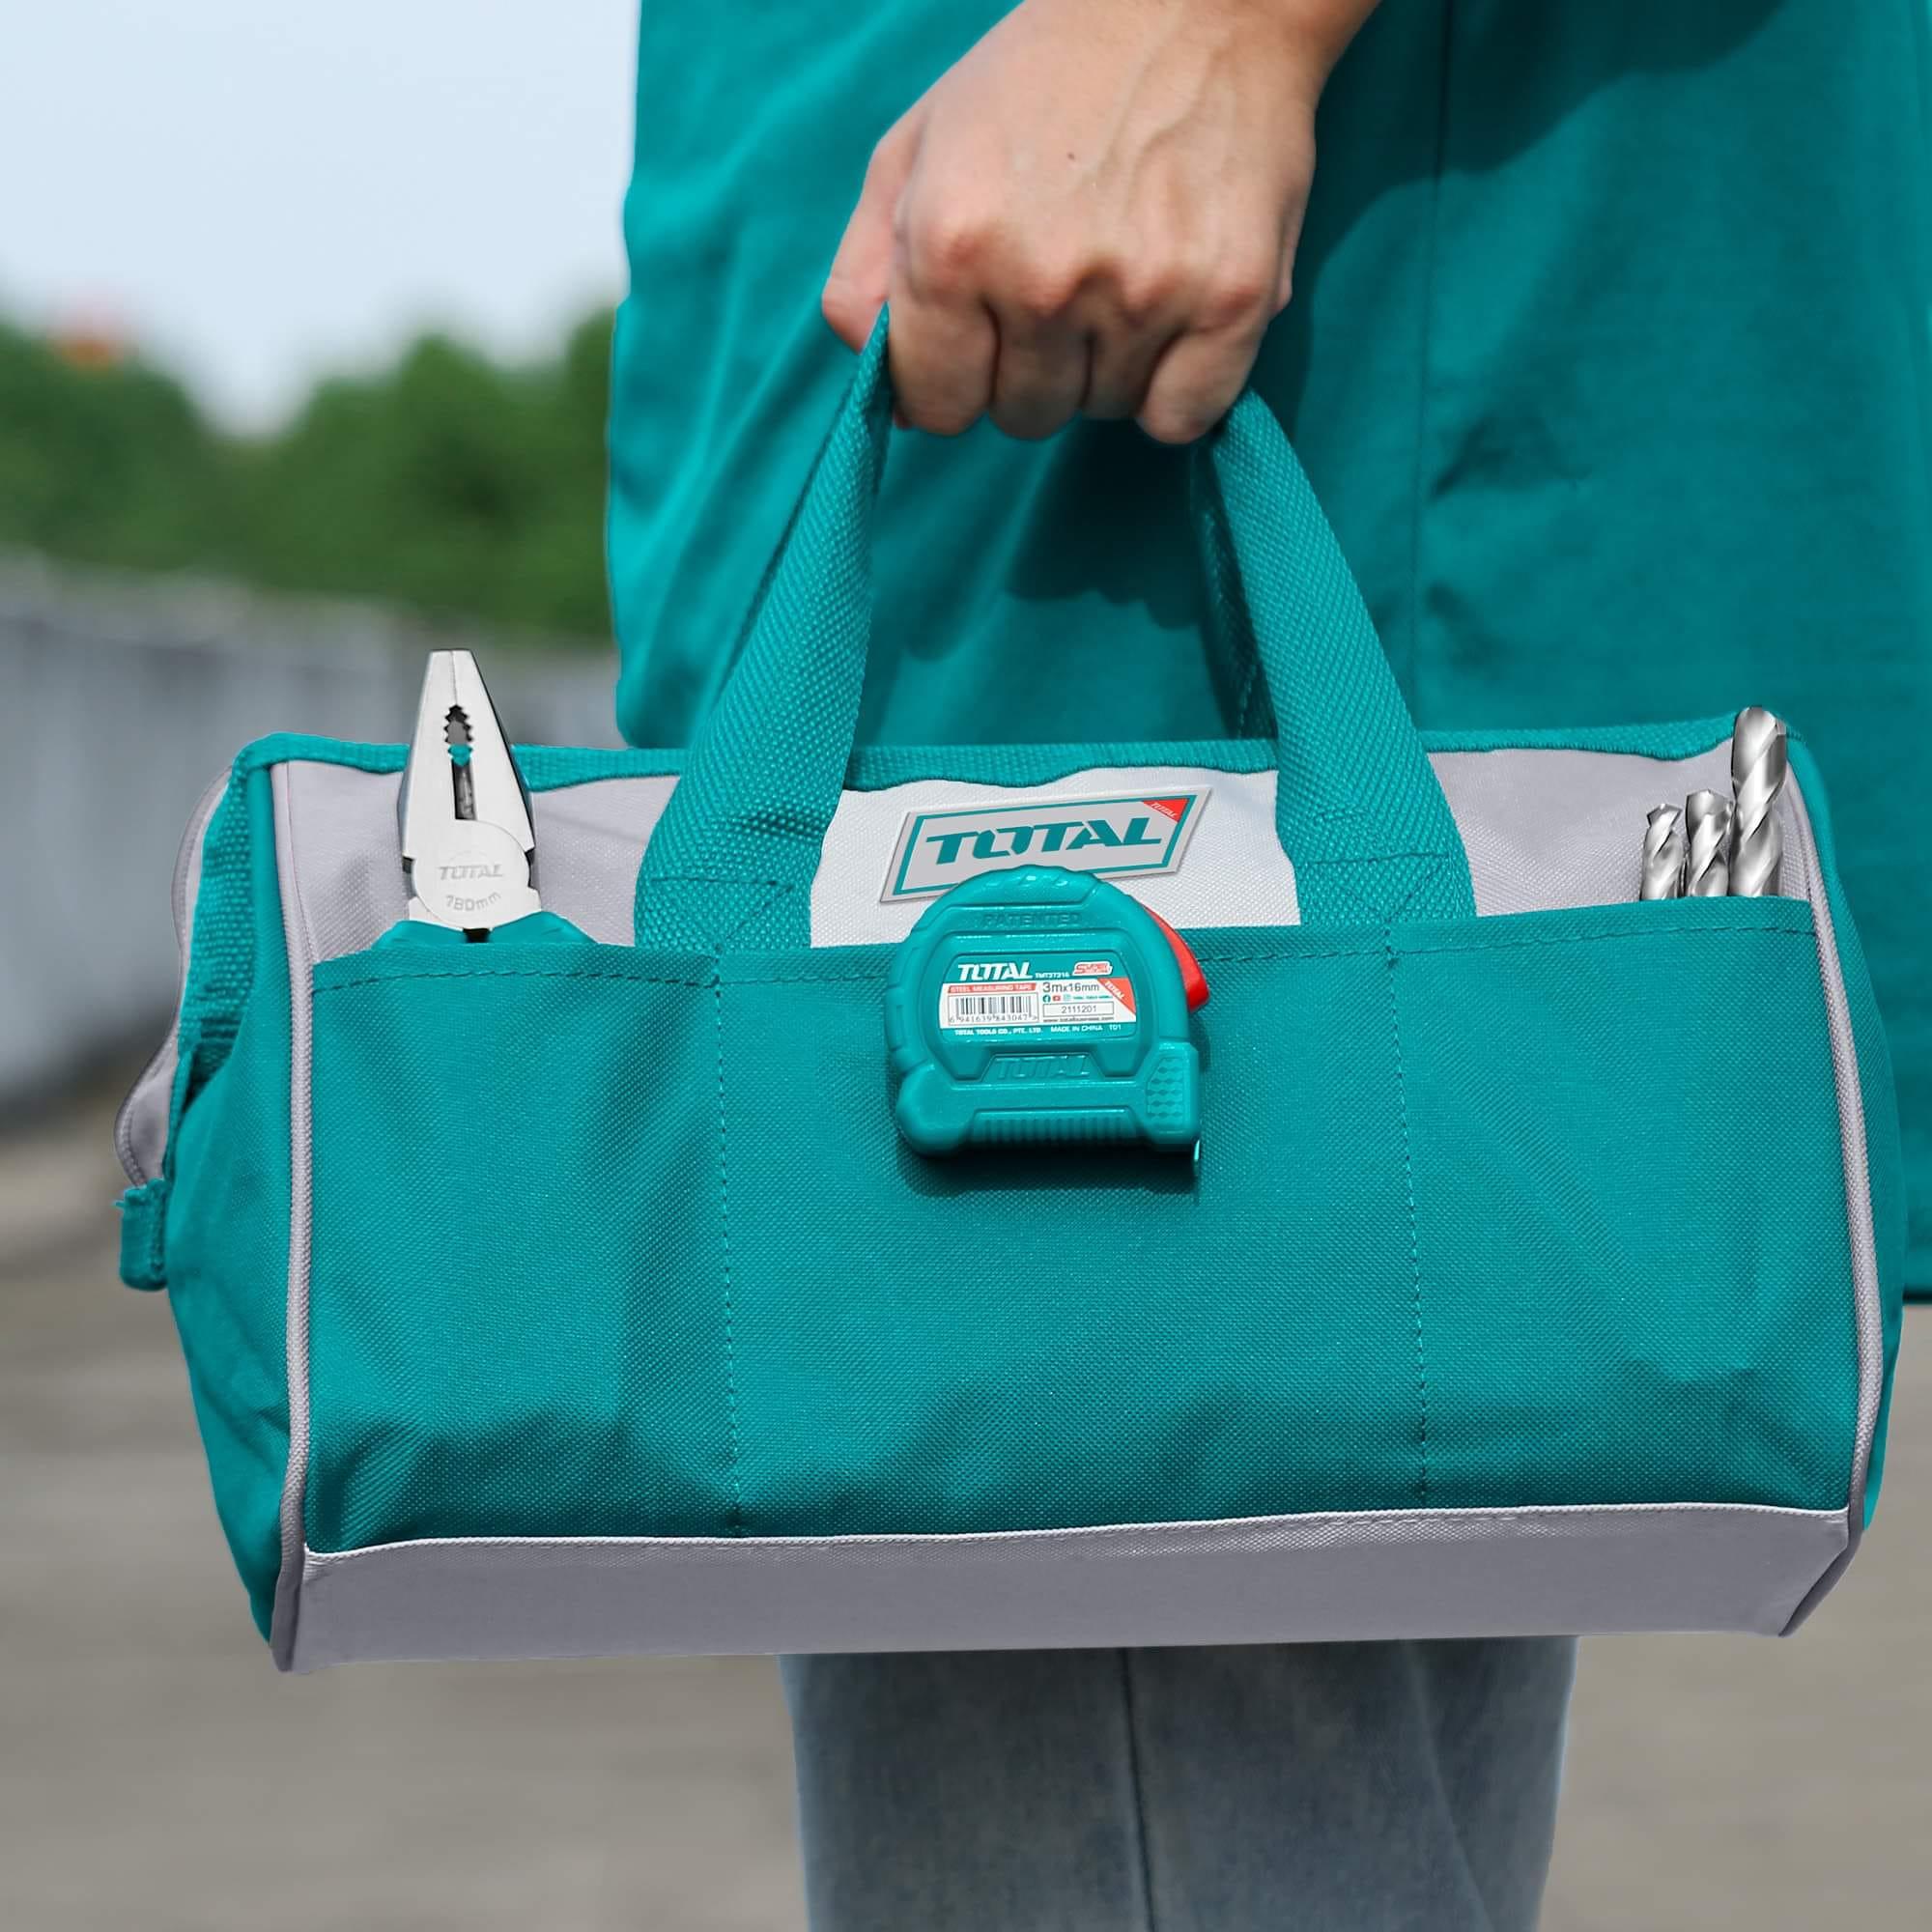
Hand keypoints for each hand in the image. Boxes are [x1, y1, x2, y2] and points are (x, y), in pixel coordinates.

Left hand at [821, 0, 1375, 444]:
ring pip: (1102, 412)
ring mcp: (1140, 296)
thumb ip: (867, 277)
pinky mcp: (1229, 303)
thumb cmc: (1039, 79)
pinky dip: (1177, 389)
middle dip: (1034, 368)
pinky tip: (1173, 315)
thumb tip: (890, 398)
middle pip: (1024, 416)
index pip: (939, 407)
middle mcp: (1042, 281)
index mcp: (951, 244)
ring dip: (1106, 367)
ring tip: (1121, 271)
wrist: (1192, 0)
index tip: (985, 332)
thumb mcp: (916, 151)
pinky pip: (1182, 418)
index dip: (959, 377)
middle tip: (1063, 280)